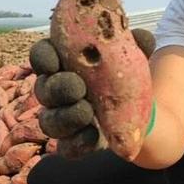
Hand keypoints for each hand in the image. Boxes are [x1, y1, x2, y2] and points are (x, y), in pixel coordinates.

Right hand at [29, 29, 154, 158]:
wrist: (139, 109)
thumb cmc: (125, 73)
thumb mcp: (133, 56)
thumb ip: (135, 45)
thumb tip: (141, 36)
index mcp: (63, 62)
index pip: (42, 56)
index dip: (43, 58)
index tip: (54, 60)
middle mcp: (56, 90)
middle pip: (43, 89)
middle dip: (58, 88)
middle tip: (77, 87)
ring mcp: (63, 117)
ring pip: (49, 121)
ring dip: (65, 117)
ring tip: (86, 112)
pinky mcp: (74, 141)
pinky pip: (66, 147)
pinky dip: (77, 143)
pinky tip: (92, 136)